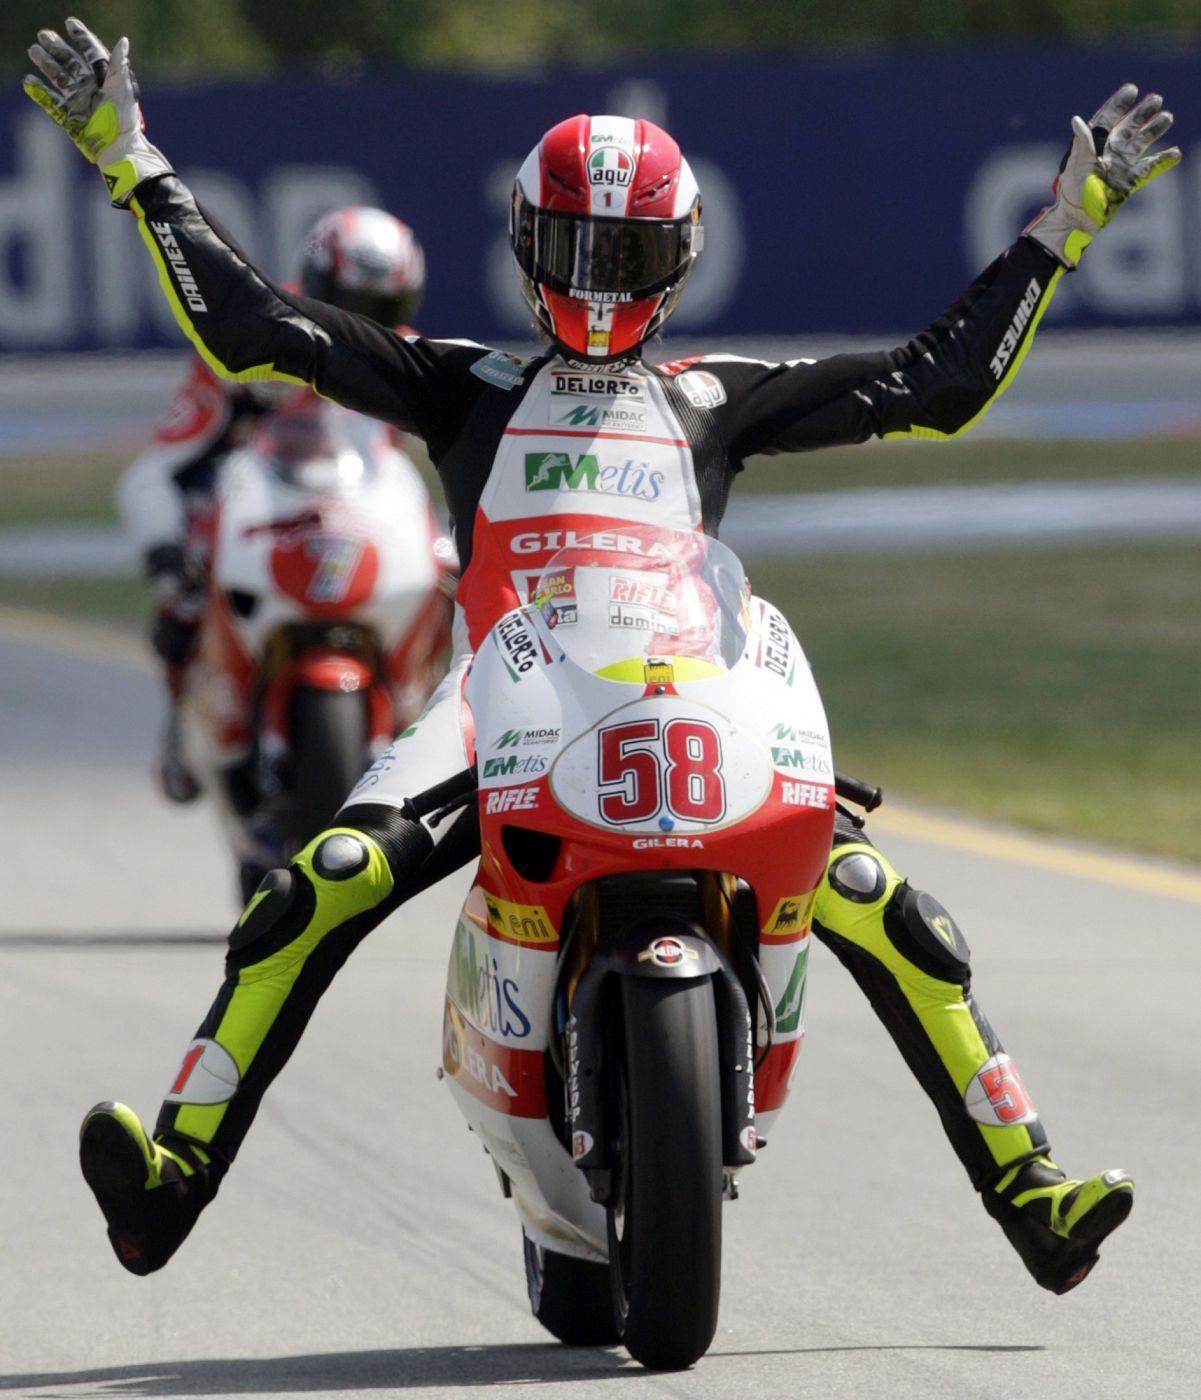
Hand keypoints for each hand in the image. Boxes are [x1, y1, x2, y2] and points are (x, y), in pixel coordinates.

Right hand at [23, 17, 170, 204]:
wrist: (118, 150)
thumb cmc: (124, 120)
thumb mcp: (122, 90)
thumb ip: (119, 65)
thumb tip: (123, 41)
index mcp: (106, 80)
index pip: (93, 54)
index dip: (82, 38)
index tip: (70, 24)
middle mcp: (91, 89)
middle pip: (72, 64)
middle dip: (58, 49)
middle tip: (43, 35)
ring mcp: (80, 104)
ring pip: (59, 79)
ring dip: (46, 65)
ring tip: (34, 51)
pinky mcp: (71, 119)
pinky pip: (52, 104)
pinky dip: (40, 93)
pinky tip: (29, 80)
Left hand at [1024, 85, 1181, 267]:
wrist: (1077, 219)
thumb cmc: (1071, 191)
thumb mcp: (1075, 165)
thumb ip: (1082, 142)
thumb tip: (1077, 120)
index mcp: (1094, 145)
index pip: (1108, 118)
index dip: (1119, 103)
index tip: (1132, 89)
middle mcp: (1110, 151)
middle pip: (1129, 126)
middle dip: (1142, 112)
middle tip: (1156, 99)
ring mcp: (1121, 165)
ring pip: (1142, 142)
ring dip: (1154, 130)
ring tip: (1167, 117)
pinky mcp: (1129, 181)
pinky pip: (1149, 169)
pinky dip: (1163, 162)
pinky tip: (1175, 153)